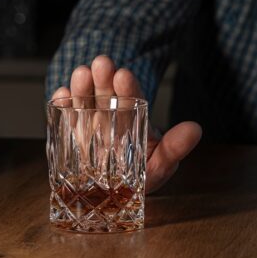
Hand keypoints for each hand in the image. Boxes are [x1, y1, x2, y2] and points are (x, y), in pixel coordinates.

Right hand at [51, 55, 201, 193]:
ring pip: (86, 102)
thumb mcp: (161, 163)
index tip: (124, 75)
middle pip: (107, 95)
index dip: (129, 87)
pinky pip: (67, 120)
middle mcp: (111, 117)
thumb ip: (174, 148)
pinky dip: (63, 106)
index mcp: (134, 119)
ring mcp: (89, 125)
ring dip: (83, 88)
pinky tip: (61, 93)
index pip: (133, 99)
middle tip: (101, 63)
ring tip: (81, 73)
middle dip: (104, 80)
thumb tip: (195, 129)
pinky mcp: (72, 136)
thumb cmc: (142, 174)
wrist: (115, 194)